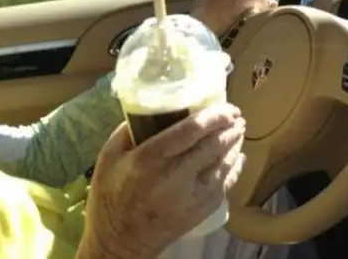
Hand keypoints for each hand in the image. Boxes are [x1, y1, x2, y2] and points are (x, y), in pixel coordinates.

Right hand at [84, 104, 245, 258]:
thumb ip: (128, 130)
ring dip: (234, 145)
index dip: (212, 116)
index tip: (224, 106)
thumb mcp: (108, 155)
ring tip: (238, 130)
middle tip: (235, 114)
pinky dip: (235, 168)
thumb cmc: (110, 194)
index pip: (190, 131)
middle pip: (211, 146)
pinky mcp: (200, 211)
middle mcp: (174, 176)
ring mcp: (191, 196)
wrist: (119, 241)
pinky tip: (238, 157)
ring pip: (222, 164)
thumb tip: (149, 108)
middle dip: (228, 127)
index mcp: (149, 158)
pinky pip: (225, 185)